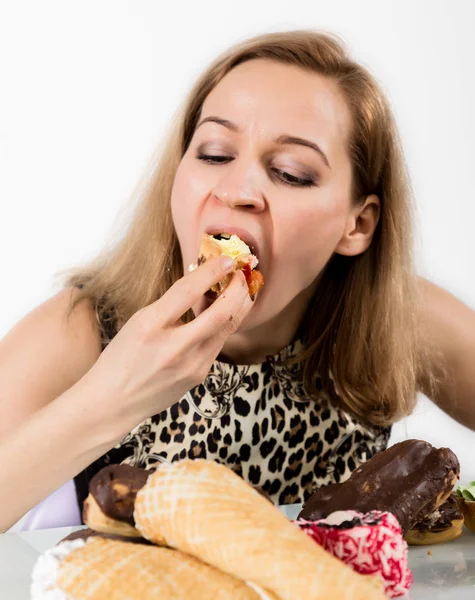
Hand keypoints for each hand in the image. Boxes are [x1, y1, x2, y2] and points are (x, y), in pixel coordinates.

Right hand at [81, 255, 253, 436]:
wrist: (112, 403)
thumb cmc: (121, 358)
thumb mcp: (137, 322)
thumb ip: (169, 305)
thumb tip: (202, 284)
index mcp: (149, 326)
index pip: (187, 292)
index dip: (211, 272)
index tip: (227, 259)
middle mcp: (173, 348)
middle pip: (220, 313)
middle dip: (237, 289)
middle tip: (241, 274)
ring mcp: (190, 365)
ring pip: (226, 329)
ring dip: (238, 306)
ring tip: (241, 289)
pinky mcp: (199, 376)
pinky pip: (218, 344)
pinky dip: (226, 325)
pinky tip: (226, 314)